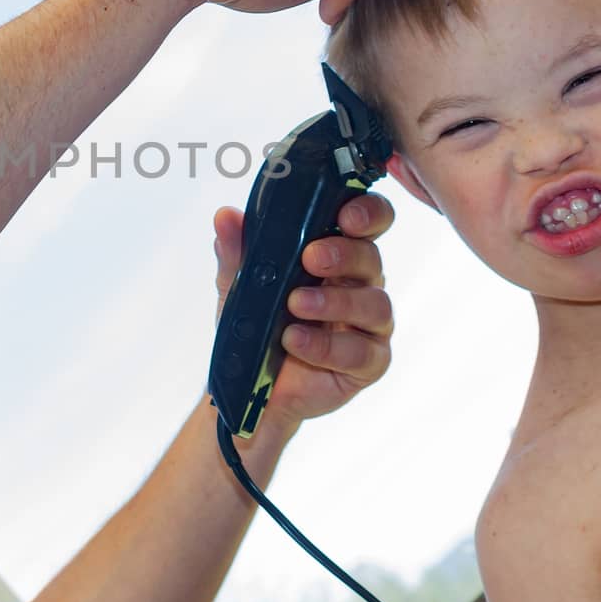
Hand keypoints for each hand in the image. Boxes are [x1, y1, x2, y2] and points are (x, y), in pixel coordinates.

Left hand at [212, 193, 394, 432]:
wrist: (252, 388)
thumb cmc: (258, 328)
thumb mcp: (239, 288)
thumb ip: (237, 253)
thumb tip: (226, 216)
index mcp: (338, 255)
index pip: (367, 222)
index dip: (366, 212)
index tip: (346, 214)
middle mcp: (360, 285)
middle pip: (372, 258)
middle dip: (344, 253)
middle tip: (311, 257)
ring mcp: (369, 325)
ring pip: (374, 304)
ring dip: (334, 302)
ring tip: (295, 305)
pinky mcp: (369, 362)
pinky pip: (361, 352)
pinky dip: (326, 345)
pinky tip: (296, 341)